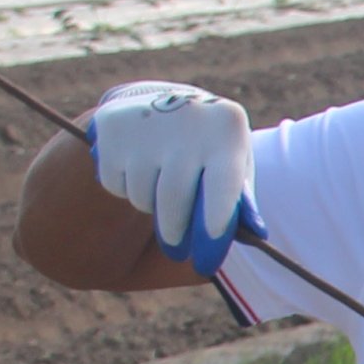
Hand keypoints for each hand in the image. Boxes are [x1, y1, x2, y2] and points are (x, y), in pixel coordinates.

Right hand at [86, 82, 261, 276]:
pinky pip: (115, 183)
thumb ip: (240, 202)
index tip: (207, 260)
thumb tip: (253, 233)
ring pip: (141, 194)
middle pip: (174, 197)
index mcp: (228, 126)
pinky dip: (124, 189)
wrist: (161, 103)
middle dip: (175, 233)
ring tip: (161, 191)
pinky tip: (137, 169)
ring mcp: (146, 119)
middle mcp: (188, 117)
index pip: (222, 183)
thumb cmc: (209, 150)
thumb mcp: (232, 167)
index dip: (215, 221)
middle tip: (177, 250)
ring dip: (149, 208)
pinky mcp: (110, 124)